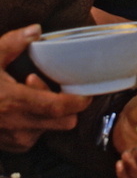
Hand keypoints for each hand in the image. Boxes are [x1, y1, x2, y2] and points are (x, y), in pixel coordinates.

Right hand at [0, 25, 90, 152]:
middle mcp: (16, 125)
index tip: (86, 92)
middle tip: (47, 89)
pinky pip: (34, 138)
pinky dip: (34, 125)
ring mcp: (12, 139)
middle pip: (64, 122)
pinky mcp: (8, 147)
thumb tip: (36, 30)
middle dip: (65, 107)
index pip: (59, 108)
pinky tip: (21, 111)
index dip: (78, 101)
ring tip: (29, 97)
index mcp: (14, 102)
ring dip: (48, 116)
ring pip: (50, 130)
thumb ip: (11, 43)